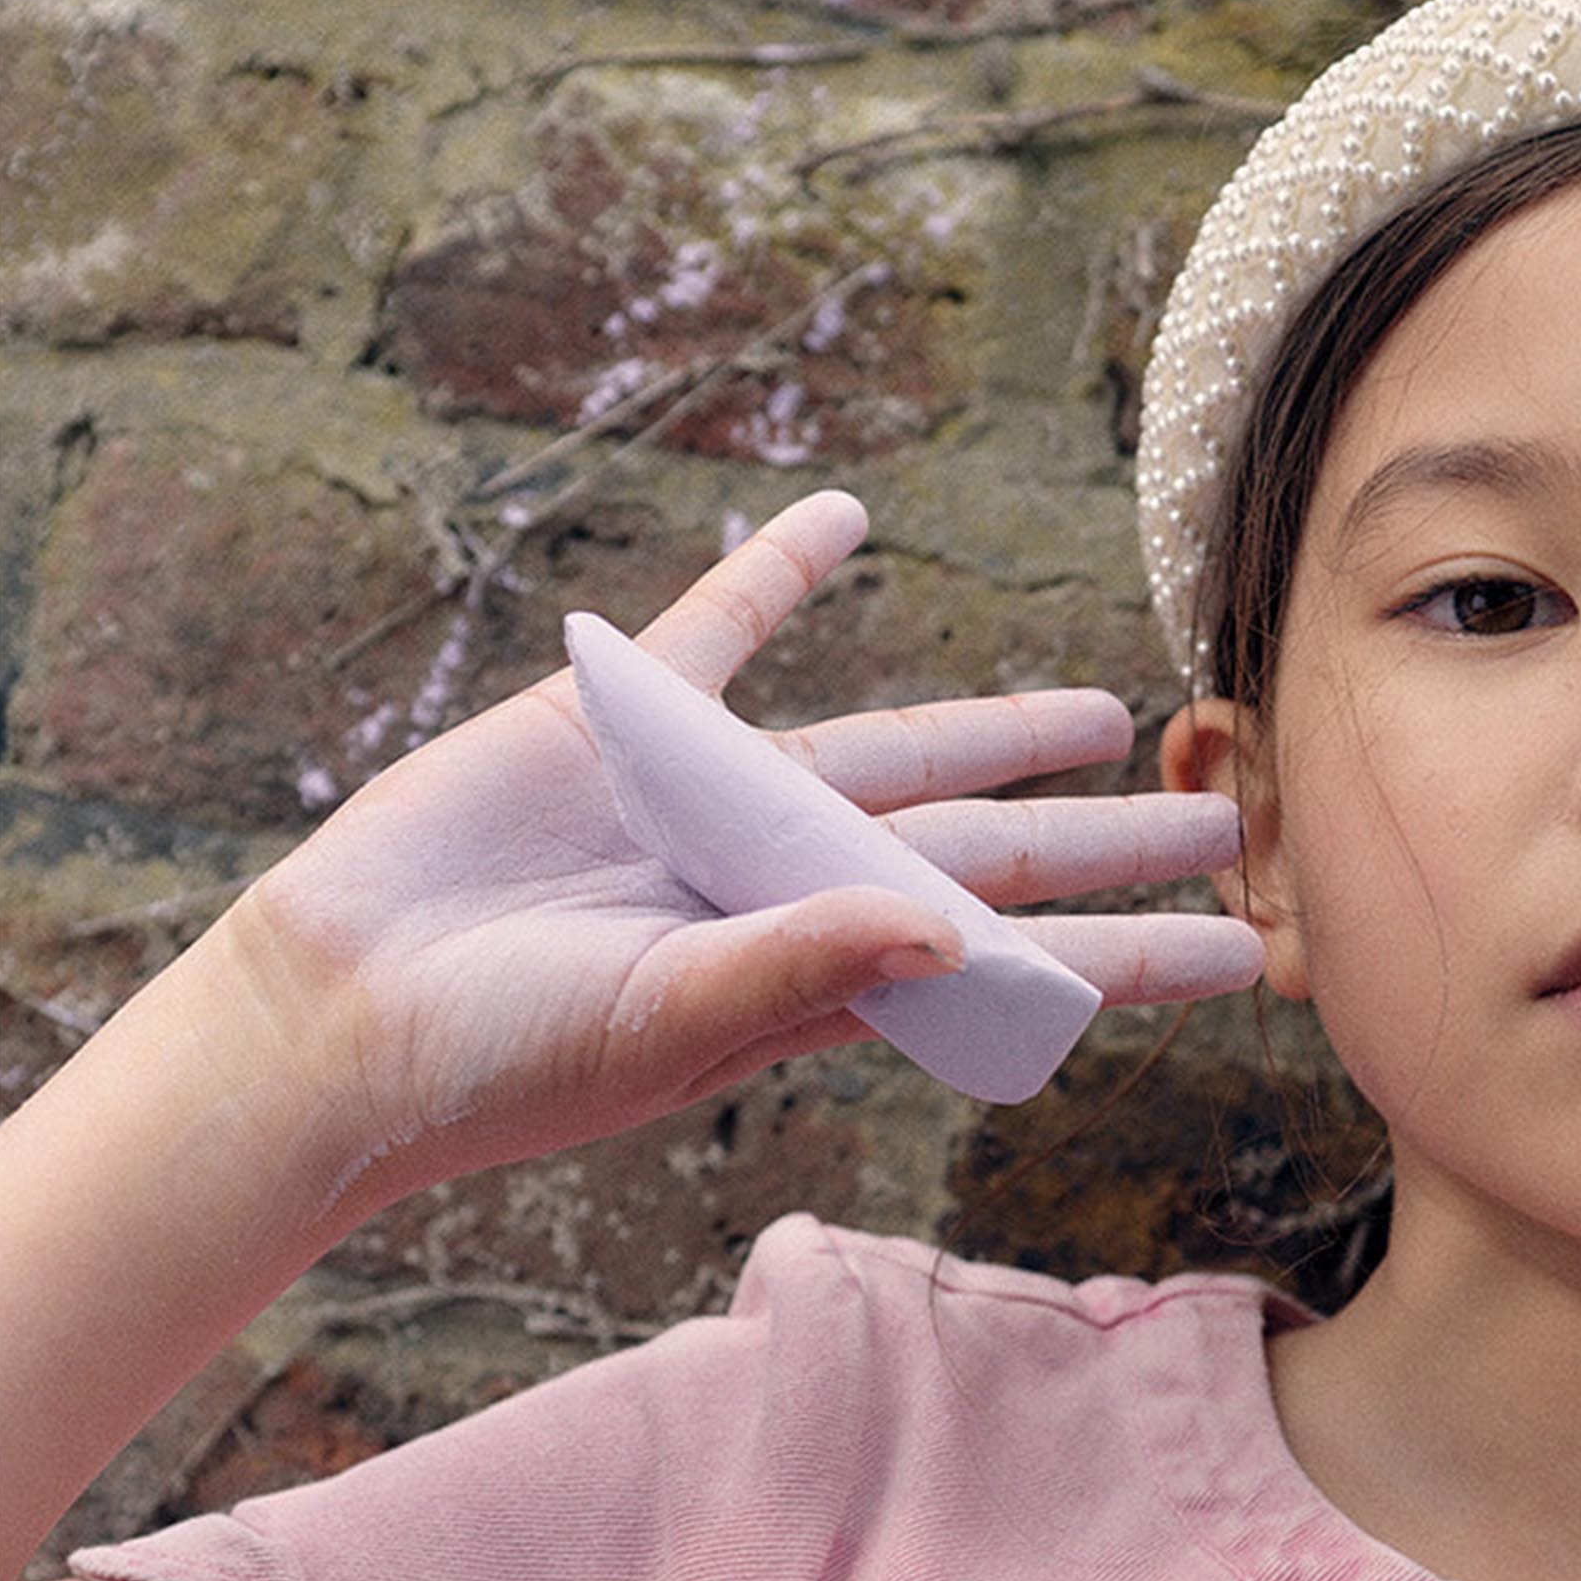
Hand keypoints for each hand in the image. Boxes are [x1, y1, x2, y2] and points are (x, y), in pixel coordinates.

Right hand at [233, 493, 1260, 1195]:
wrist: (340, 1012)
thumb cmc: (499, 1059)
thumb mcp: (662, 1025)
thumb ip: (802, 970)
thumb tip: (952, 926)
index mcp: (819, 980)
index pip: (1010, 960)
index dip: (1126, 957)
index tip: (1240, 953)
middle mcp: (793, 890)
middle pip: (987, 852)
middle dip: (1105, 842)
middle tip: (1223, 815)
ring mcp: (718, 806)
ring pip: (894, 751)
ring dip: (996, 730)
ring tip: (1107, 709)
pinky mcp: (625, 727)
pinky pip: (721, 630)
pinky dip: (778, 574)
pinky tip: (844, 520)